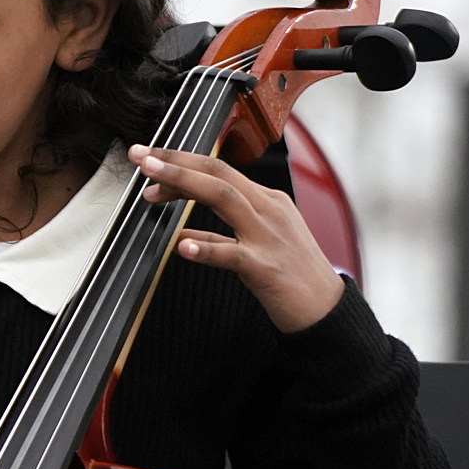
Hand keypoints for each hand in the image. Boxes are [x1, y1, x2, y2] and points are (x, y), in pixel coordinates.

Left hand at [132, 145, 344, 333]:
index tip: (151, 163)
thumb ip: (221, 236)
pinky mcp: (266, 268)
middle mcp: (269, 211)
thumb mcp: (258, 246)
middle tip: (141, 157)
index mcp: (267, 202)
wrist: (327, 311)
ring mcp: (268, 237)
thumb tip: (184, 235)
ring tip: (150, 186)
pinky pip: (233, 254)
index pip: (219, 170)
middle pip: (218, 173)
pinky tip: (182, 245)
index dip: (182, 163)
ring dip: (183, 185)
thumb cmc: (293, 277)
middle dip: (176, 162)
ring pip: (224, 198)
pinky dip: (206, 248)